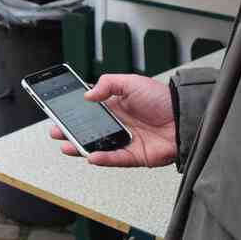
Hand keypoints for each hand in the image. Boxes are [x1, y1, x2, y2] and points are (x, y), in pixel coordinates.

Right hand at [48, 74, 175, 167]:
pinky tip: (90, 155)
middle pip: (89, 129)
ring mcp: (125, 140)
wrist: (184, 116)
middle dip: (70, 130)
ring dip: (81, 147)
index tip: (58, 111)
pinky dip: (103, 158)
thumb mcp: (131, 82)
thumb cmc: (162, 98)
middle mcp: (118, 123)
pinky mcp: (135, 155)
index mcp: (116, 105)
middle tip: (56, 130)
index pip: (89, 109)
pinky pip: (115, 158)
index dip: (74, 111)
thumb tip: (87, 95)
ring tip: (66, 145)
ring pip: (98, 146)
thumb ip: (107, 84)